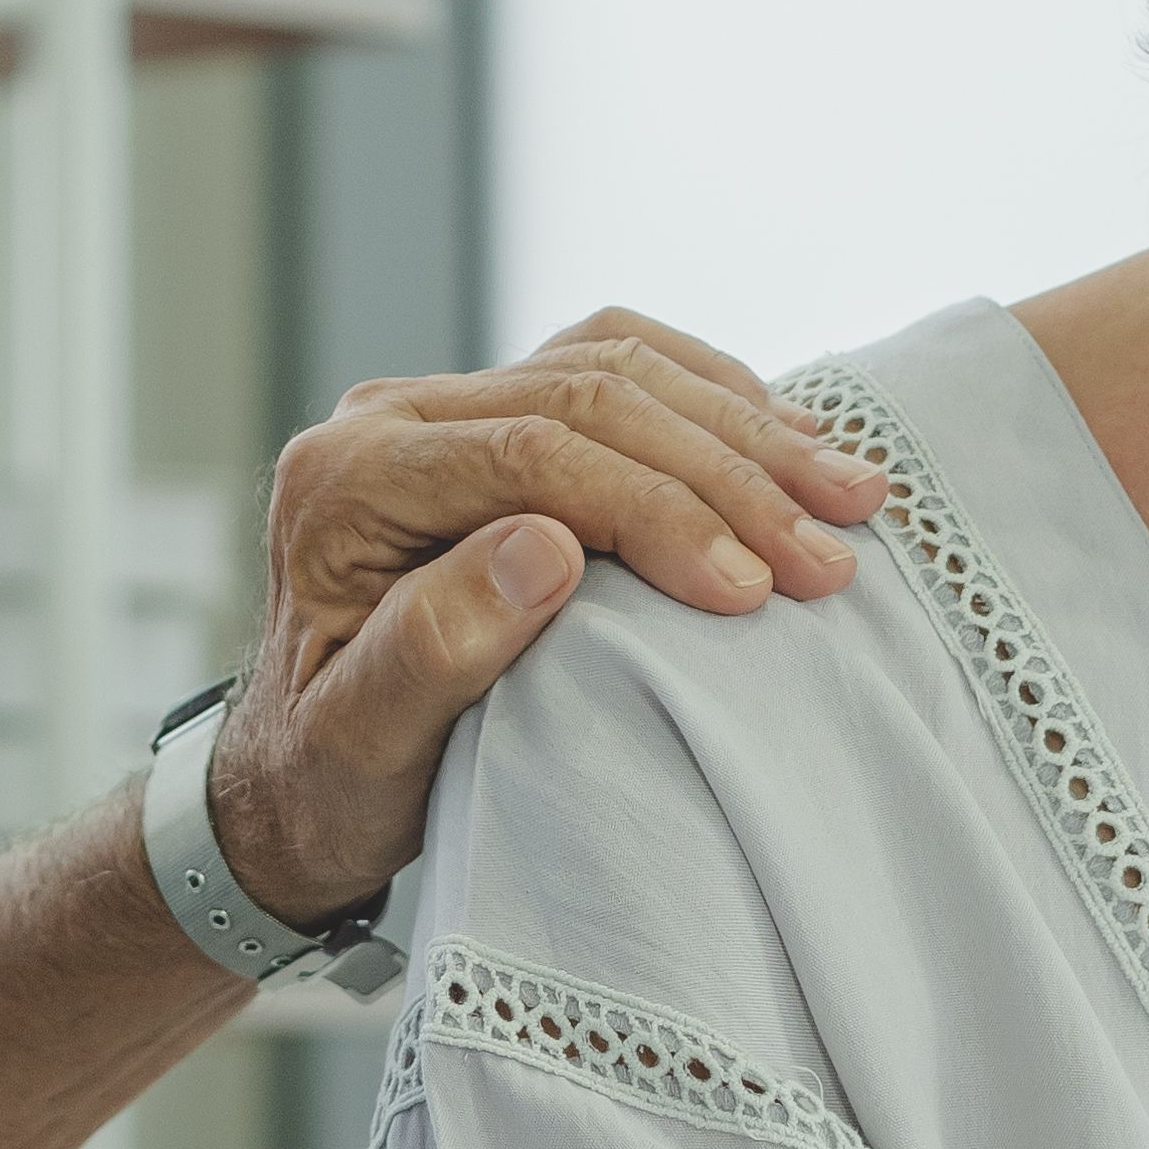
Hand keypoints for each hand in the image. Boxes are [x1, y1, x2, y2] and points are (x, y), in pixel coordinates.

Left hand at [205, 312, 888, 923]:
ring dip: (745, 428)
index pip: (532, 455)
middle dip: (729, 472)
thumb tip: (546, 547)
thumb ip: (434, 649)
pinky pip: (620, 367)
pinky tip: (792, 450)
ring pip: (617, 365)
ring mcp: (449, 409)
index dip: (657, 511)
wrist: (297, 781)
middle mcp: (391, 418)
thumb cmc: (329, 782)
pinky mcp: (500, 420)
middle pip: (588, 396)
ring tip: (852, 494)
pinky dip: (715, 404)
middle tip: (833, 554)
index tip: (753, 590)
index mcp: (347, 480)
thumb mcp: (361, 748)